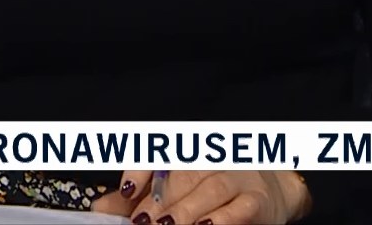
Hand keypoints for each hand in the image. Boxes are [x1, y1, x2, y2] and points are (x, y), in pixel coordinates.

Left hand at [110, 170, 309, 224]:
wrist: (271, 194)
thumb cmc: (217, 194)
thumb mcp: (176, 193)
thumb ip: (138, 200)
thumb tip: (100, 209)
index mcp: (189, 154)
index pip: (163, 153)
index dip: (143, 168)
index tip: (127, 189)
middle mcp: (213, 160)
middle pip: (185, 174)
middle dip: (161, 200)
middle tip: (142, 221)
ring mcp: (238, 179)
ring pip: (212, 188)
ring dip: (188, 209)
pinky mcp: (258, 201)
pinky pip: (240, 208)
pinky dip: (222, 219)